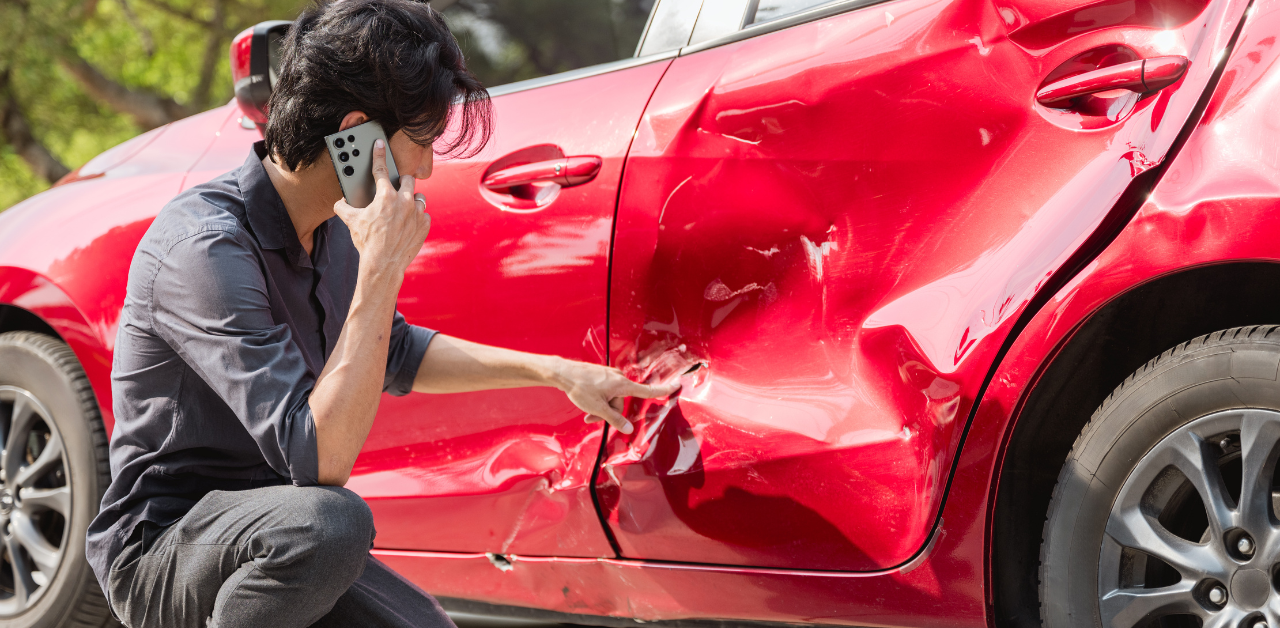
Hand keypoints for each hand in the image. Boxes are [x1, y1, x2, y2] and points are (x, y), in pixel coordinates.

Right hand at [333, 139, 430, 277]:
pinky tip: (409, 224)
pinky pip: (424, 216)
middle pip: (408, 180)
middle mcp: (405, 201)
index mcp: (386, 196)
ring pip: (419, 198)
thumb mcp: (351, 222)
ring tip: (403, 209)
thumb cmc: (367, 242)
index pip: (381, 169)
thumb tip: (340, 203)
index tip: (380, 144)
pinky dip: (417, 218)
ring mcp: (417, 213)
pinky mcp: (425, 226)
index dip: (379, 154)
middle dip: (402, 181)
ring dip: (412, 201)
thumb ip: (343, 208)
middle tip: (396, 187)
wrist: (383, 264)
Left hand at [552, 360, 679, 433]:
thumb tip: (629, 429)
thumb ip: (615, 419)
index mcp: (622, 384)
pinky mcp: (601, 376)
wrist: (563, 373)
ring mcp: (609, 376)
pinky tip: (586, 402)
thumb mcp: (598, 408)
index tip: (678, 385)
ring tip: (587, 412)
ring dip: (602, 407)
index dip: (663, 390)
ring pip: (611, 398)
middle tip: (592, 418)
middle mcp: (619, 378)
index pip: (647, 391)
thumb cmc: (581, 389)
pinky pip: (605, 392)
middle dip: (609, 412)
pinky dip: (598, 400)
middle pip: (621, 402)